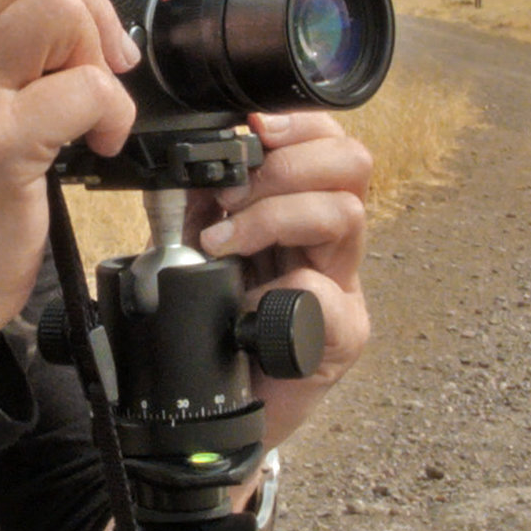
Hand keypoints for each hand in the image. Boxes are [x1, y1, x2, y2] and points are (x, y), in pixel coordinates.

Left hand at [187, 112, 371, 447]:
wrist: (228, 406)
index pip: (325, 140)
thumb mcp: (197, 249)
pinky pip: (329, 300)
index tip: (249, 129)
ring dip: (276, 217)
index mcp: (303, 208)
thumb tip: (178, 162)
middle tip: (229, 198)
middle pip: (351, 163)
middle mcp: (332, 241)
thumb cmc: (221, 325)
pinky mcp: (342, 337)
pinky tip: (249, 304)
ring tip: (225, 242)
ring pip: (345, 215)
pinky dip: (284, 292)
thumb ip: (195, 205)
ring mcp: (342, 286)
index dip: (294, 124)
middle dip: (283, 168)